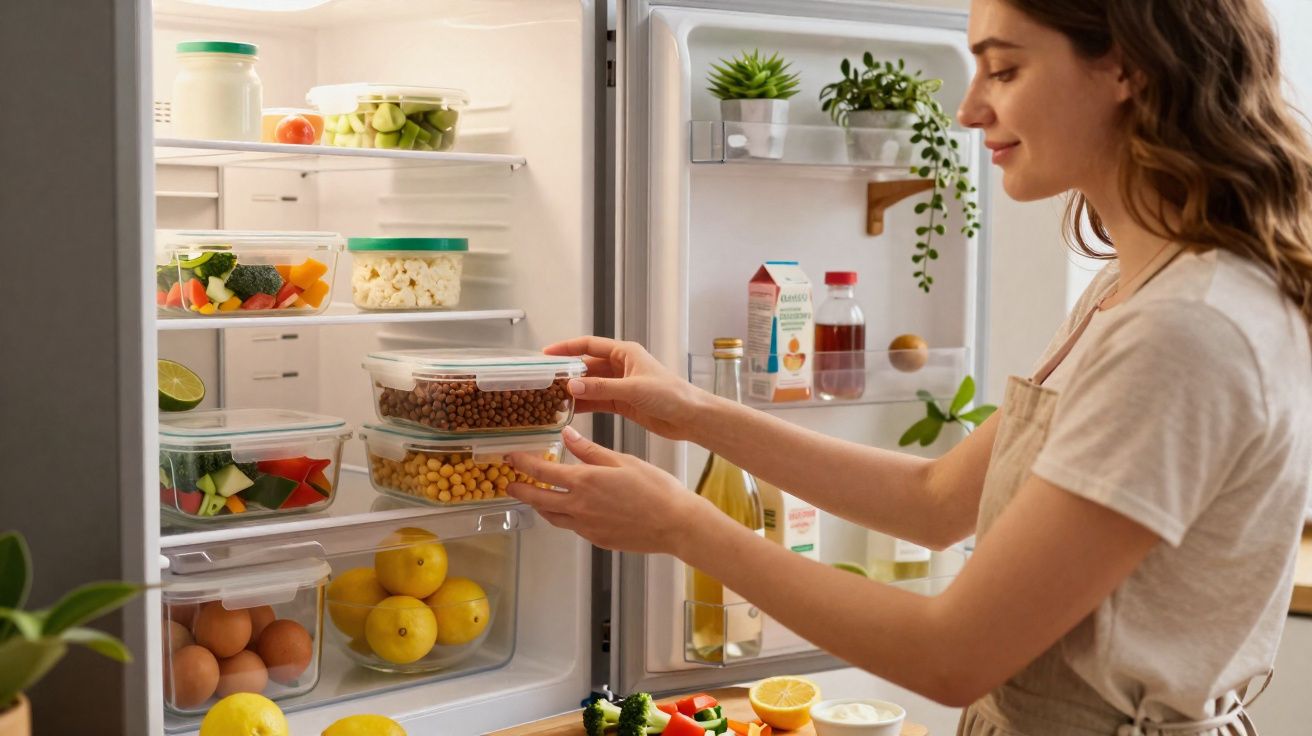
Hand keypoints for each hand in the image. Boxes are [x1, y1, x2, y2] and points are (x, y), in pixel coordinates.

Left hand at [506, 426, 716, 554]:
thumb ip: (589, 450)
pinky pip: (572, 527)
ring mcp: (586, 527)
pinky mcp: (597, 539)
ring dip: (539, 505)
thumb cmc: (655, 488)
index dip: (522, 463)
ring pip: (552, 516)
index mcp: (584, 482)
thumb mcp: (622, 460)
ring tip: (535, 497)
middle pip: (538, 499)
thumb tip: (567, 435)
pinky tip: (570, 510)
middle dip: (520, 490)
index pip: (542, 472)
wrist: (674, 523)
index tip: (510, 457)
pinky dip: (564, 516)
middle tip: (509, 484)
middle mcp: (579, 507)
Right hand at [545, 336, 707, 441]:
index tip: (546, 353)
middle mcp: (620, 366)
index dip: (566, 348)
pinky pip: (596, 400)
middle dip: (566, 373)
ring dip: (573, 390)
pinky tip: (569, 410)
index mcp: (624, 352)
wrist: (690, 417)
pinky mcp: (622, 402)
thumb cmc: (671, 394)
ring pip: (589, 384)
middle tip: (545, 382)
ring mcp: (620, 384)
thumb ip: (601, 388)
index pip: (588, 345)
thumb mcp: (633, 389)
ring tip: (551, 398)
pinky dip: (583, 404)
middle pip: (586, 366)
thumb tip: (572, 385)